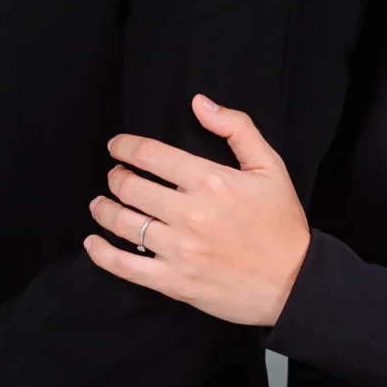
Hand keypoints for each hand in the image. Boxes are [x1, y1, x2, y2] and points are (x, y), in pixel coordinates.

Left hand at [83, 94, 309, 326]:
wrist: (293, 283)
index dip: (126, 146)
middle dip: (115, 177)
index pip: (151, 154)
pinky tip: (92, 242)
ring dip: (104, 209)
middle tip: (114, 177)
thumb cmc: (282, 225)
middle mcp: (190, 213)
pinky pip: (125, 266)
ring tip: (100, 204)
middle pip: (130, 187)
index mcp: (211, 180)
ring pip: (123, 223)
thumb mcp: (270, 167)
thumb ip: (236, 128)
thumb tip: (199, 103)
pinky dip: (102, 253)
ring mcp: (179, 249)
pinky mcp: (174, 282)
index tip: (116, 147)